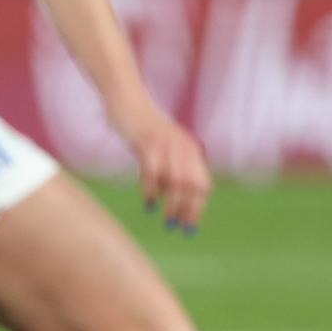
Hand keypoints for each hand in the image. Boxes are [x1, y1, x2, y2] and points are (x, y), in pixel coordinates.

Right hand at [111, 99, 209, 231]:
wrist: (128, 103)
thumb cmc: (143, 131)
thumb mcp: (165, 149)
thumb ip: (172, 169)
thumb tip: (172, 200)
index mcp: (191, 150)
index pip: (203, 184)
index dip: (197, 206)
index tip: (189, 226)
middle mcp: (184, 147)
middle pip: (192, 185)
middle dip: (186, 209)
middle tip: (177, 226)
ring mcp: (166, 144)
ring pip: (176, 181)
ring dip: (172, 204)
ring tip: (166, 220)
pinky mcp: (148, 143)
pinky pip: (153, 172)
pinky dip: (152, 190)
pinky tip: (149, 202)